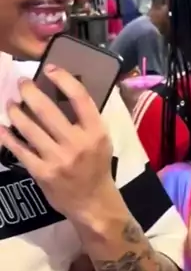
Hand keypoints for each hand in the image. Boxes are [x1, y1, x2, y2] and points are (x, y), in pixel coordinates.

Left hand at [0, 65, 121, 222]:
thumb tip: (63, 93)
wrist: (92, 202)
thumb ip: (86, 119)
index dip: (63, 79)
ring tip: (11, 103)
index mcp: (95, 132)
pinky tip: (2, 127)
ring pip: (30, 128)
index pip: (80, 98)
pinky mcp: (42, 172)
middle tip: (22, 83)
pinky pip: (20, 149)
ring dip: (16, 112)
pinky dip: (8, 136)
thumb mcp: (101, 139)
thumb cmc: (97, 166)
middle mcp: (77, 143)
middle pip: (48, 110)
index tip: (49, 69)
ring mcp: (58, 158)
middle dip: (30, 92)